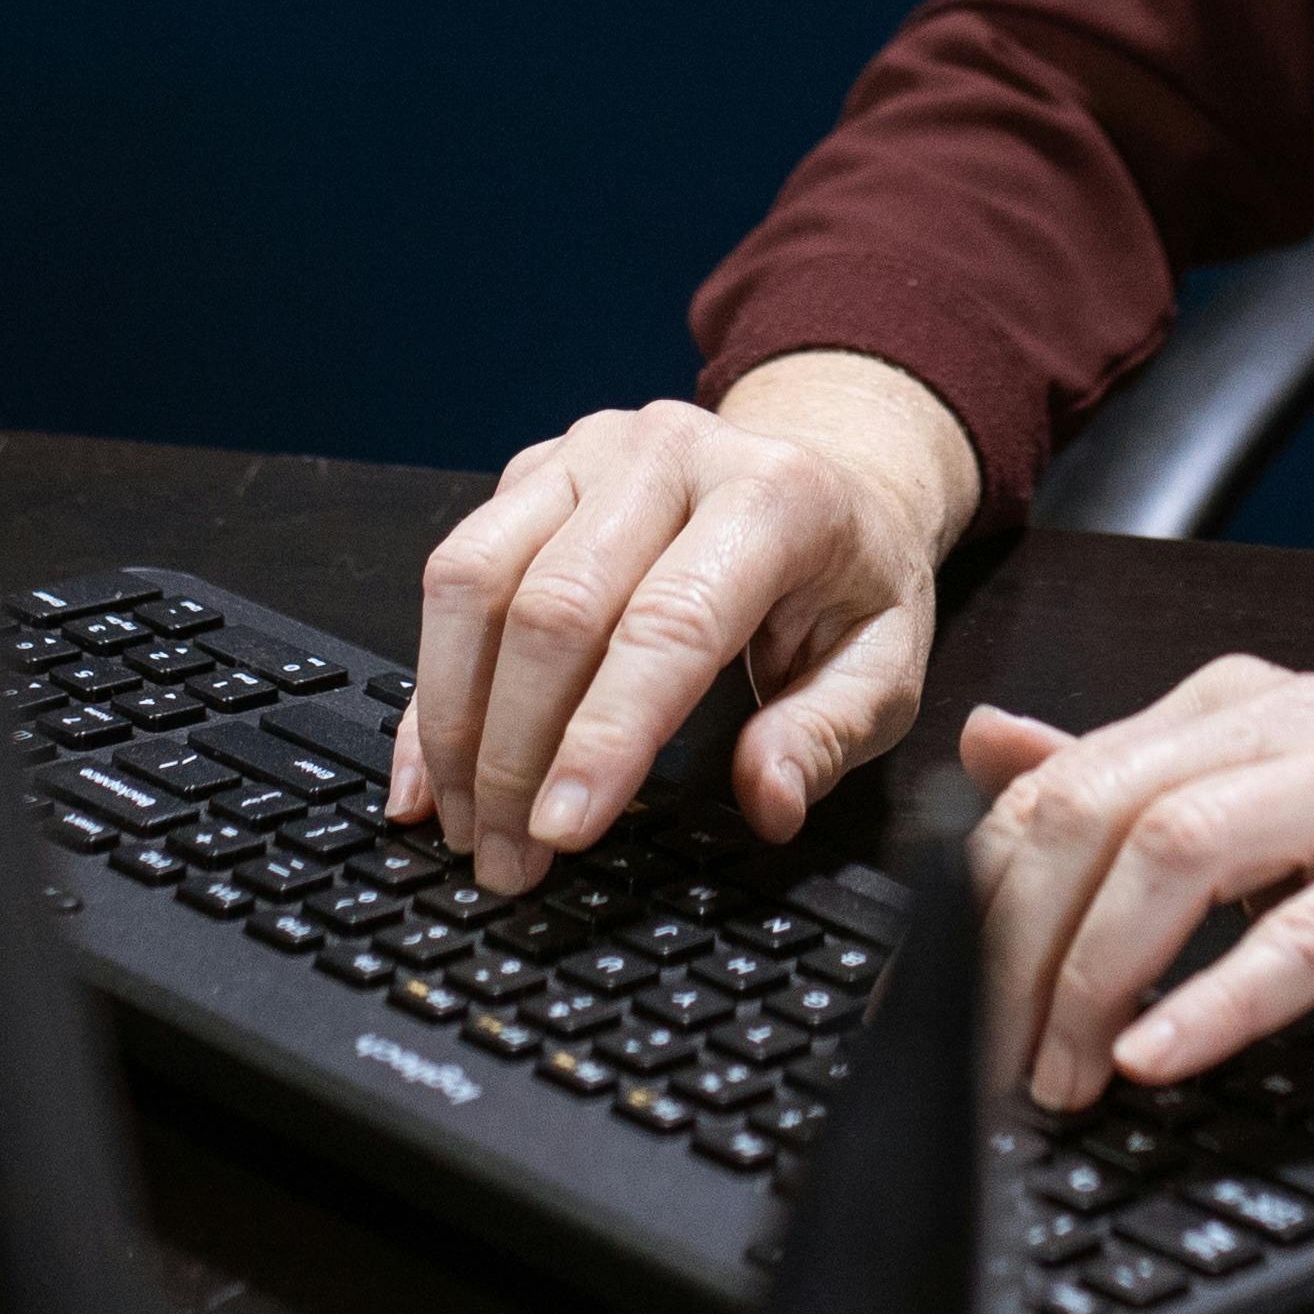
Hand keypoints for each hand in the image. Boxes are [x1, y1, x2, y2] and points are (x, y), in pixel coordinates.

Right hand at [385, 350, 973, 896]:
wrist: (830, 470)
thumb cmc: (849, 577)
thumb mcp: (887, 663)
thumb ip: (826, 735)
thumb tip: (766, 801)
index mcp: (774, 495)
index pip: (670, 624)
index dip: (606, 735)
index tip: (562, 830)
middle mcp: (668, 453)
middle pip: (554, 607)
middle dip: (516, 752)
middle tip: (508, 861)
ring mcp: (588, 453)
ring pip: (477, 581)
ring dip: (456, 720)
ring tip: (464, 825)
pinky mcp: (534, 471)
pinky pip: (455, 571)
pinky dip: (432, 681)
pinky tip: (425, 766)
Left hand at [958, 670, 1313, 1111]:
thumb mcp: (1265, 823)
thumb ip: (1132, 783)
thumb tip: (991, 750)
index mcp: (1237, 707)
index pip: (1059, 786)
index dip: (976, 901)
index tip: (933, 1007)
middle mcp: (1296, 723)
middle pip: (1098, 810)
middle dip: (1016, 945)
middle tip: (979, 1059)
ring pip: (1180, 851)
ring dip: (1097, 977)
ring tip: (1061, 1077)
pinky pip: (1303, 932)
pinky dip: (1217, 1001)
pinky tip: (1161, 1059)